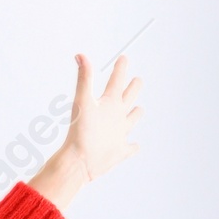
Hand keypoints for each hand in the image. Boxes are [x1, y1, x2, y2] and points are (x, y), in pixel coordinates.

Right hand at [30, 53, 142, 210]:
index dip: (121, 67)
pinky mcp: (121, 151)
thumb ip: (83, 78)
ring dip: (136, 113)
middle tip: (137, 80)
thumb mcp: (80, 101)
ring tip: (138, 110)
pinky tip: (133, 145)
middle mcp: (121, 116)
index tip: (124, 59)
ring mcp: (123, 134)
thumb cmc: (79, 132)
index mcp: (112, 103)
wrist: (80, 162)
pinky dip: (132, 146)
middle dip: (135, 86)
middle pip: (132, 96)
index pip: (118, 79)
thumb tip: (82, 56)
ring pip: (134, 118)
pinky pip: (131, 147)